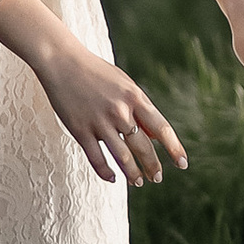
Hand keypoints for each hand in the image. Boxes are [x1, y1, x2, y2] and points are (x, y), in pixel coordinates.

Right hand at [33, 31, 188, 188]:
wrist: (61, 61)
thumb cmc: (95, 72)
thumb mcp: (124, 84)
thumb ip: (140, 107)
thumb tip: (155, 134)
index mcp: (134, 97)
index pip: (161, 128)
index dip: (174, 148)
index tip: (182, 163)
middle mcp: (120, 111)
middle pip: (143, 147)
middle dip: (153, 166)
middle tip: (157, 178)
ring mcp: (100, 122)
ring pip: (122, 158)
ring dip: (132, 174)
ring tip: (137, 182)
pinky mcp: (80, 130)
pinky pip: (97, 159)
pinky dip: (106, 172)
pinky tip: (113, 177)